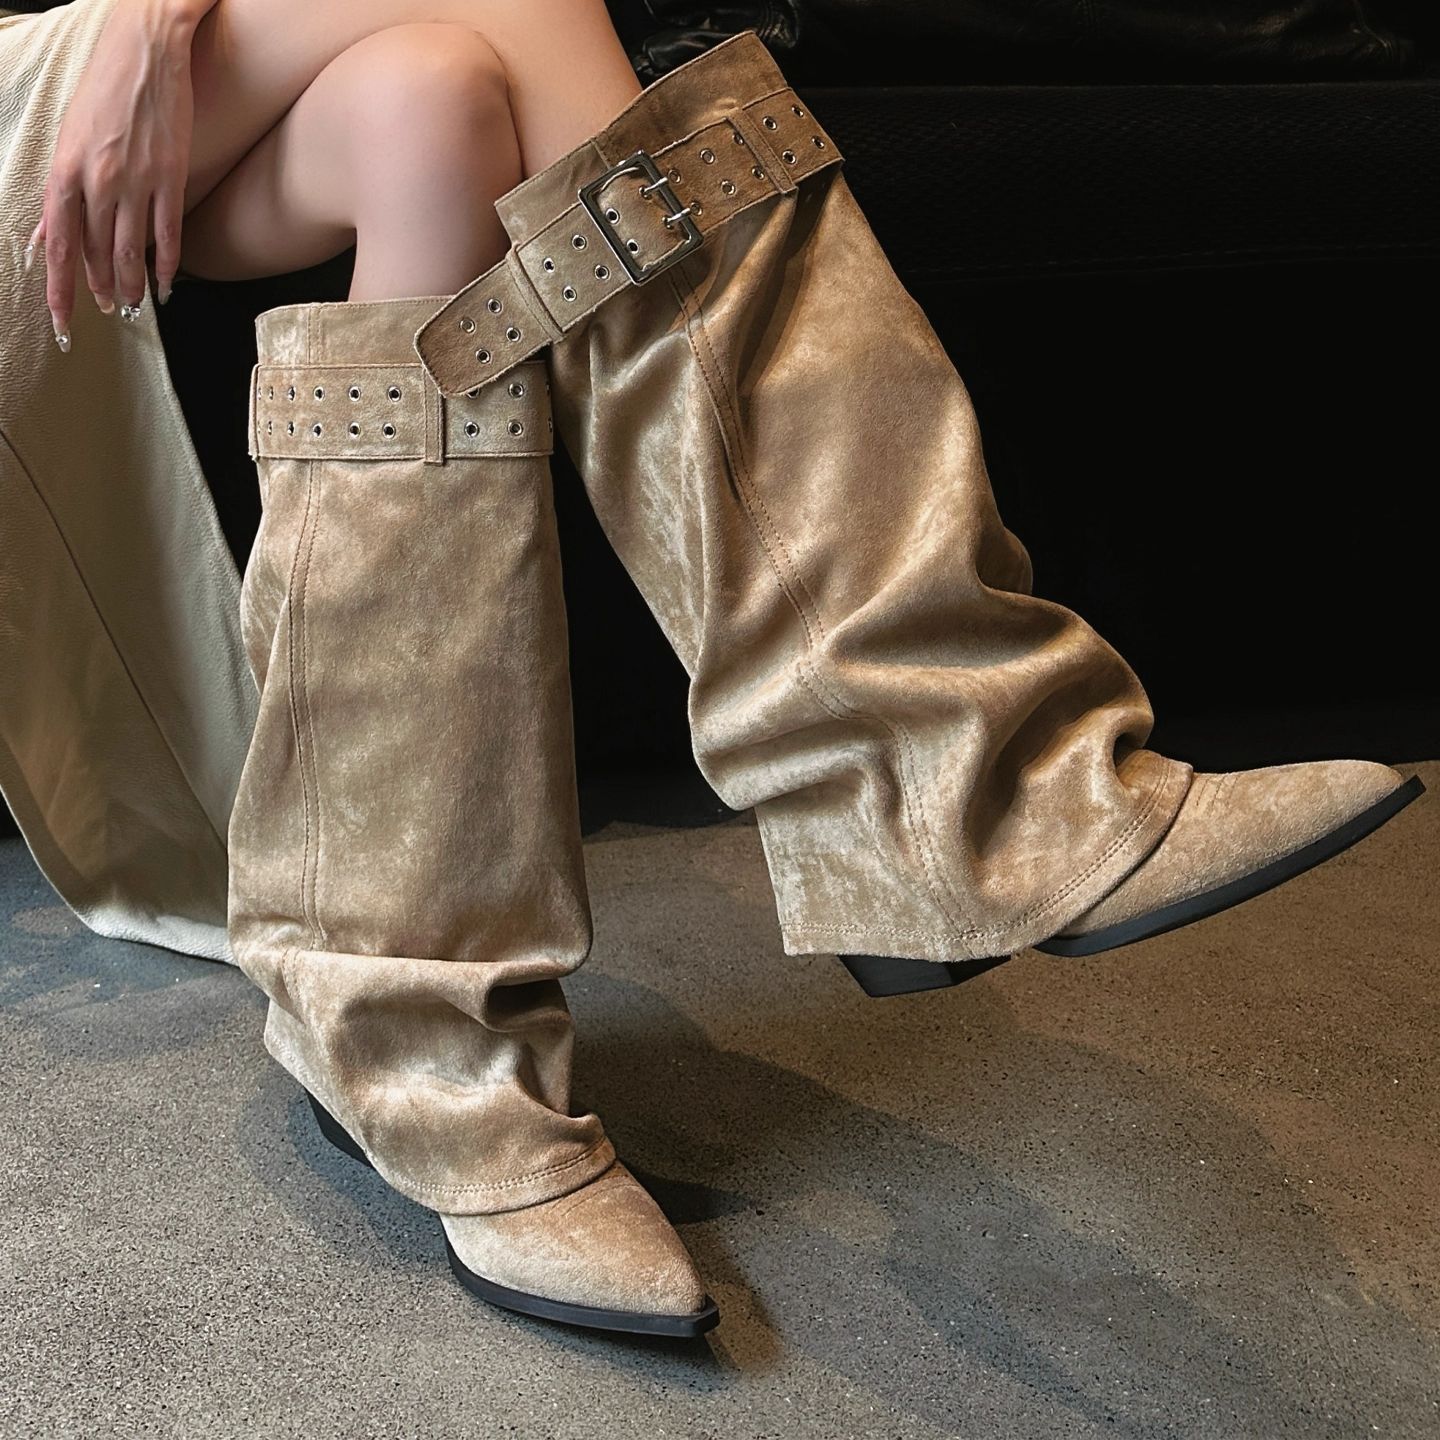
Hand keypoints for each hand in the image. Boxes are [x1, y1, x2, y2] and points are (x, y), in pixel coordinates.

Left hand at [26, 0, 212, 349]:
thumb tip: (45, 234)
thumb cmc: (104, 88)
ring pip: (131, 252)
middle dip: (99, 289)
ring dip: (131, 285)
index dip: (60, 289)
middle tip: (106, 310)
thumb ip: (60, 192)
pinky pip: (167, 234)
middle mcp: (99, 180)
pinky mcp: (171, 178)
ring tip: (132, 305)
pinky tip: (165, 285)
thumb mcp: (68, 136)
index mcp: (66, 169)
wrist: (146, 48)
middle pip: (97, 253)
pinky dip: (167, 265)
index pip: (60, 246)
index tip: (63, 321)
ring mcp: (138, 181)